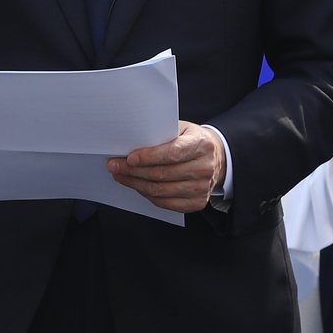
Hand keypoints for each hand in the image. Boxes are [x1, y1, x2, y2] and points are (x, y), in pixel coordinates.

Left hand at [108, 120, 225, 212]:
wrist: (216, 157)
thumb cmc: (192, 140)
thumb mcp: (182, 129)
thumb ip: (162, 135)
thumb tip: (132, 143)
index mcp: (202, 144)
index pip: (172, 153)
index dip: (149, 157)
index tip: (129, 158)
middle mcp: (204, 168)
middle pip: (163, 174)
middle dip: (134, 171)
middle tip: (115, 166)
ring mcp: (202, 188)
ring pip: (161, 190)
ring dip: (136, 184)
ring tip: (121, 176)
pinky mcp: (197, 202)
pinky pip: (166, 203)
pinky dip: (148, 195)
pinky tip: (137, 186)